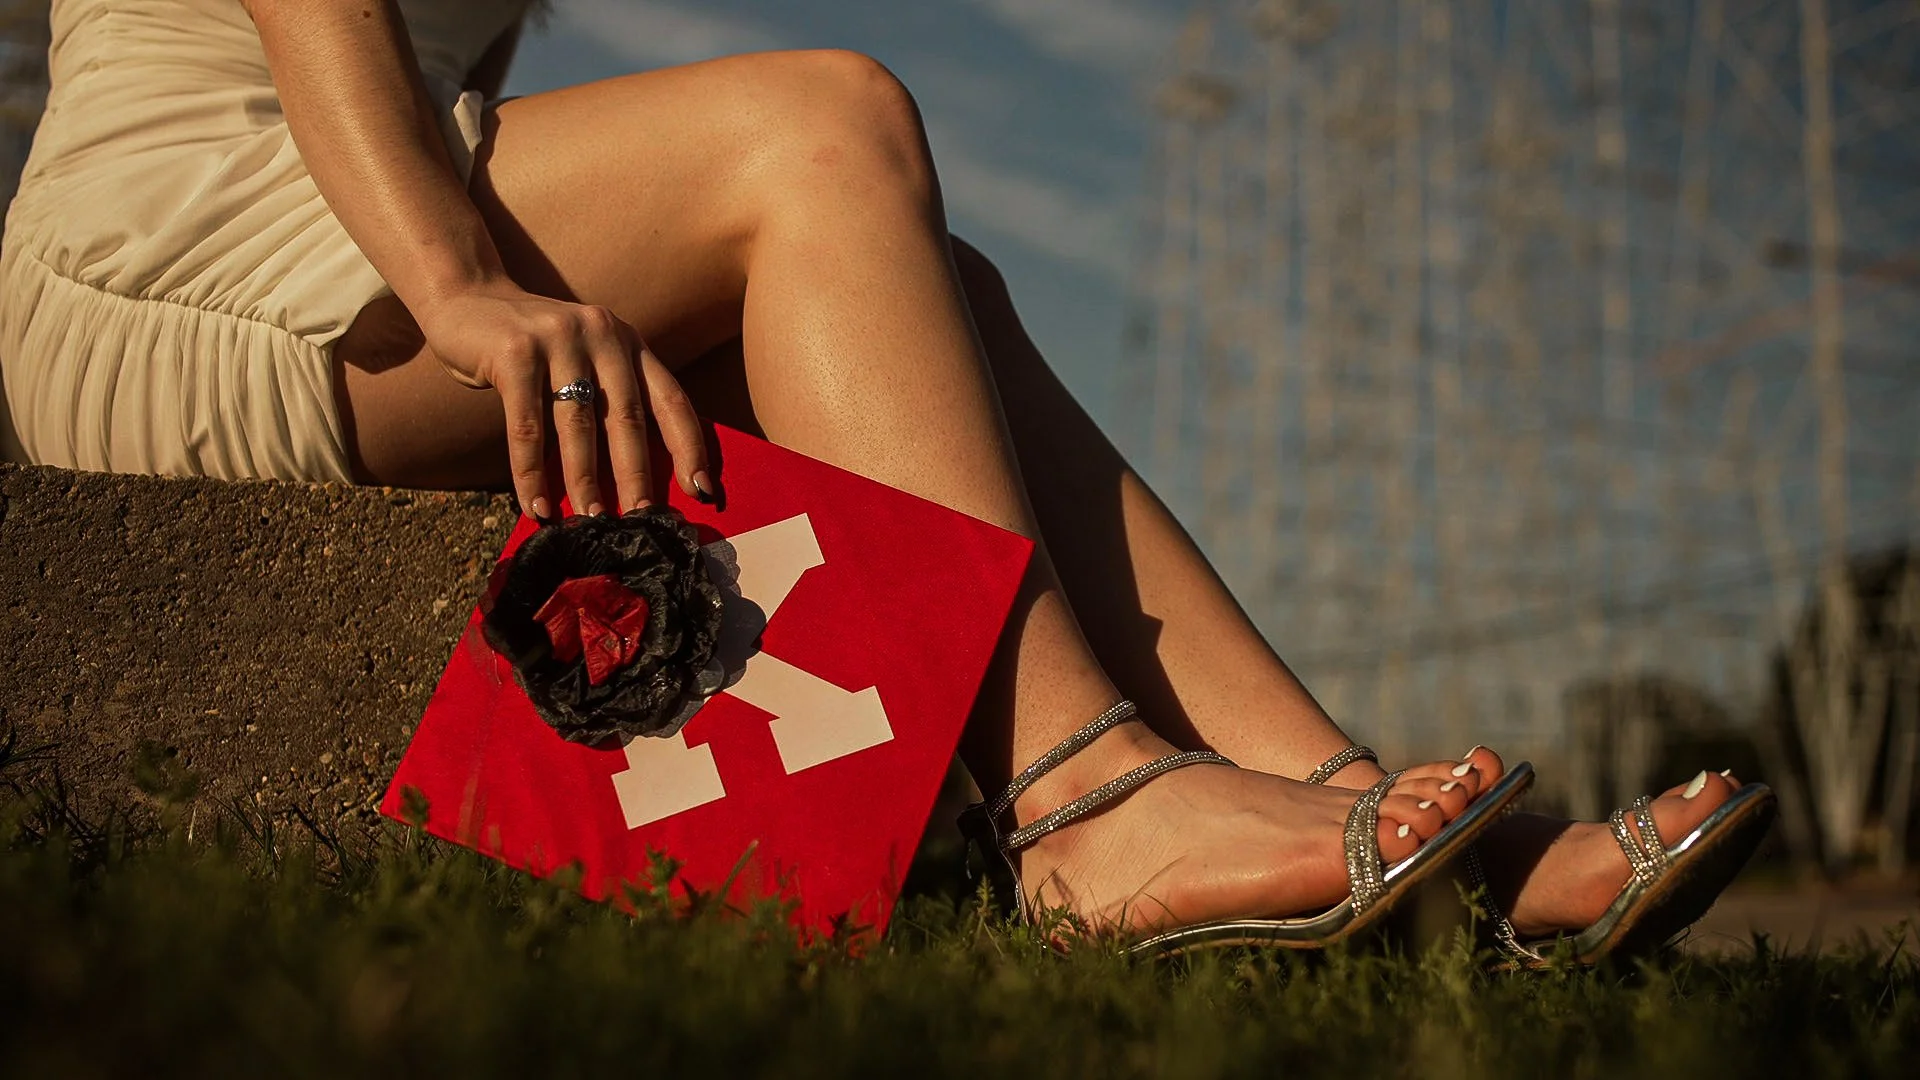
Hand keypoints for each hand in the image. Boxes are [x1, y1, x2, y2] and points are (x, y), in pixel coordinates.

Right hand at [413, 281, 710, 517]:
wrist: (466, 296)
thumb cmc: (532, 348)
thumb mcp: (583, 359)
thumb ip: (608, 399)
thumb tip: (634, 480)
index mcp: (628, 343)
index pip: (670, 398)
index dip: (689, 445)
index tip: (702, 490)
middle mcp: (602, 335)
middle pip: (627, 416)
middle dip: (637, 475)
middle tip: (643, 520)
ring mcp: (559, 339)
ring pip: (578, 424)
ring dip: (585, 481)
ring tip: (592, 522)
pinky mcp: (515, 353)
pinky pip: (527, 426)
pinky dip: (532, 473)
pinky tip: (537, 507)